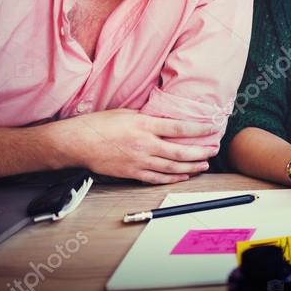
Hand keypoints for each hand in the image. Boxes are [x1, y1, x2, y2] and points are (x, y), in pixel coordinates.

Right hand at [54, 109, 216, 184]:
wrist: (77, 143)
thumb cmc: (99, 124)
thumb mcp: (126, 112)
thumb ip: (147, 116)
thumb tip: (164, 117)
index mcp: (144, 125)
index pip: (178, 128)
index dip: (198, 129)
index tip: (212, 128)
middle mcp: (144, 145)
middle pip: (179, 151)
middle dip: (200, 152)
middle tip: (213, 150)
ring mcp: (138, 161)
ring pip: (171, 167)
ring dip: (190, 167)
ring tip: (204, 165)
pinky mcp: (131, 173)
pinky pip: (156, 178)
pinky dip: (172, 178)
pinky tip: (183, 176)